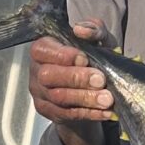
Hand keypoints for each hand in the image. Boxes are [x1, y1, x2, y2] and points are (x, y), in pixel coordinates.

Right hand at [29, 25, 115, 144]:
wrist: (90, 88)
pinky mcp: (48, 111)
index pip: (42, 50)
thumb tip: (81, 30)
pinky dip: (88, 113)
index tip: (84, 58)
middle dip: (76, 78)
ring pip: (58, 97)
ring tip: (107, 99)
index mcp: (44, 49)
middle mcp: (37, 70)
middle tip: (101, 80)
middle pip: (48, 76)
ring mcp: (40, 93)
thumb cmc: (92, 59)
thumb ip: (93, 30)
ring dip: (85, 98)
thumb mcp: (98, 41)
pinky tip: (105, 111)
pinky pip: (66, 114)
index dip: (62, 55)